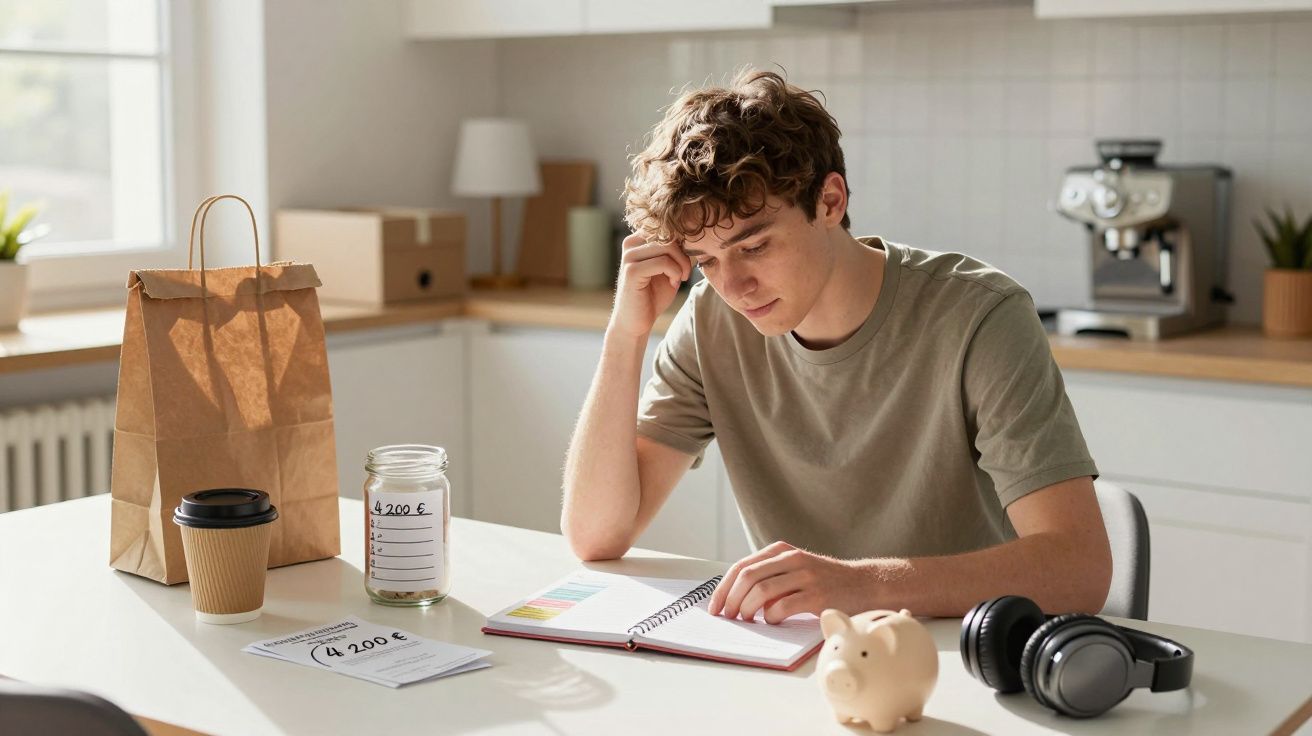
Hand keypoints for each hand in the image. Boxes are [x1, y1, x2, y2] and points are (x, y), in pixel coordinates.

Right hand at [608, 233, 691, 338]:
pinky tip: (674, 283)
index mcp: (638, 239)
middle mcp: (631, 243)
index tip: (687, 261)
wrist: (637, 322)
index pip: (667, 226)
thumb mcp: (670, 268)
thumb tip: (696, 234)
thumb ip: (678, 251)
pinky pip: (663, 262)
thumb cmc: (653, 295)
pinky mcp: (631, 271)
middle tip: (686, 273)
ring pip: (668, 246)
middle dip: (685, 253)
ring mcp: (629, 256)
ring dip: (681, 264)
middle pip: (669, 233)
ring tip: (680, 278)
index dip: (684, 241)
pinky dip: (675, 272)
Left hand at [707, 541, 869, 624]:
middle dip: (731, 600)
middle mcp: (791, 559)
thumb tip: (734, 600)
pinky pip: (782, 607)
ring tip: (746, 621)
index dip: (723, 588)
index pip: (741, 566)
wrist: (864, 584)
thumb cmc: (824, 580)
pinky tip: (771, 621)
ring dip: (747, 609)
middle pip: (747, 577)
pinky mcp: (817, 595)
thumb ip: (768, 577)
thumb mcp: (794, 569)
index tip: (715, 606)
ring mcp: (805, 576)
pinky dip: (770, 617)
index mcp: (781, 550)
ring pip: (761, 591)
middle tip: (728, 616)